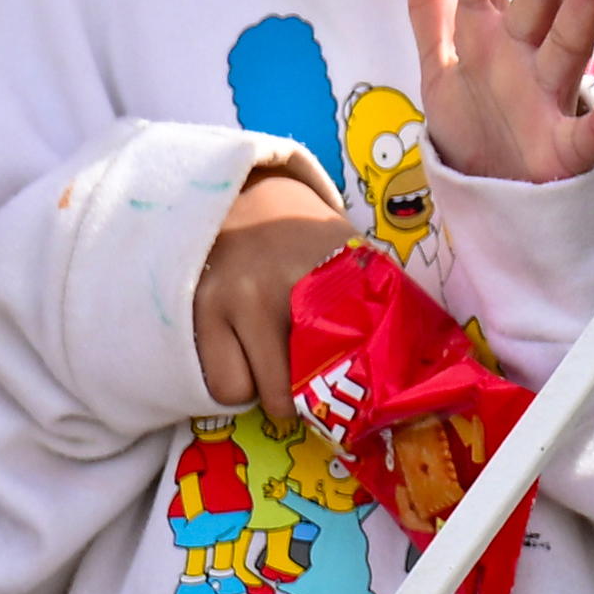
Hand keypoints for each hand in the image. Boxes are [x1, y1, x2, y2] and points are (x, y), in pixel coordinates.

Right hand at [190, 162, 350, 413]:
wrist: (247, 195)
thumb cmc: (309, 239)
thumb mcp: (353, 263)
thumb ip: (373, 316)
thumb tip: (403, 379)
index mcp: (320, 282)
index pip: (334, 371)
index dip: (339, 395)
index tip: (345, 396)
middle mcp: (265, 292)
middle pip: (280, 395)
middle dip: (295, 398)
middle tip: (306, 380)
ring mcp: (221, 301)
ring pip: (237, 391)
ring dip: (255, 388)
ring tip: (270, 360)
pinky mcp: (191, 308)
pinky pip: (209, 378)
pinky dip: (229, 375)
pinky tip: (243, 350)